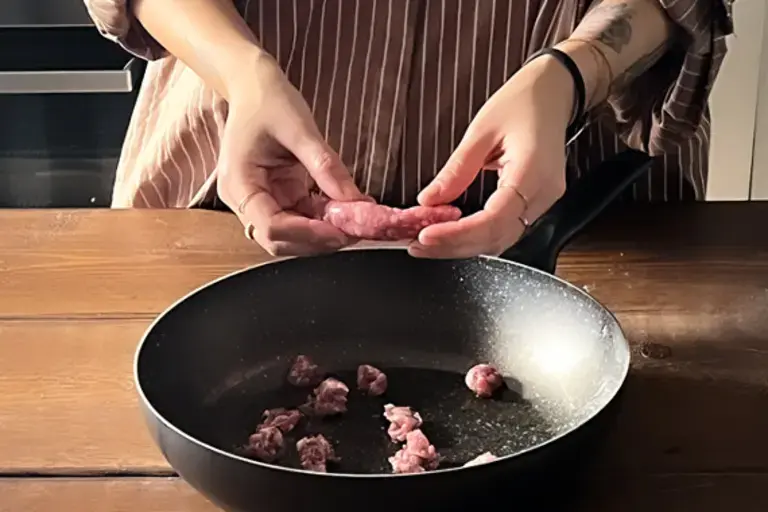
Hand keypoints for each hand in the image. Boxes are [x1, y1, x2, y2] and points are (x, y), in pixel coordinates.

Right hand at [216, 52, 365, 256]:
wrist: (253, 85)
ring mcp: (262, 201)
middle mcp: (246, 200)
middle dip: (319, 239)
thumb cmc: (266, 100)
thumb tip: (353, 200)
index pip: (271, 227)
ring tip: (355, 220)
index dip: (308, 234)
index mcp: (239, 184)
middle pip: (281, 240)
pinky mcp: (279, 197)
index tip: (341, 230)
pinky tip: (347, 211)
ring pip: (294, 235)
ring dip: (324, 232)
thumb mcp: (300, 128)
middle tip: (355, 230)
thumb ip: (326, 166)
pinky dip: (325, 219)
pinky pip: (303, 218)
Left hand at [412, 56, 574, 258]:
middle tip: (417, 245)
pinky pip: (507, 229)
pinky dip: (478, 236)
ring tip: (428, 242)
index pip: (493, 220)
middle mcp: (544, 194)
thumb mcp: (481, 130)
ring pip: (502, 239)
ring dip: (464, 245)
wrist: (554, 91)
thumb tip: (428, 200)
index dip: (458, 234)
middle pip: (497, 238)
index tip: (426, 236)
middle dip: (454, 246)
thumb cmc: (522, 103)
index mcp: (532, 172)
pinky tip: (453, 233)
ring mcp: (545, 201)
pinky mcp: (538, 203)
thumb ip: (456, 170)